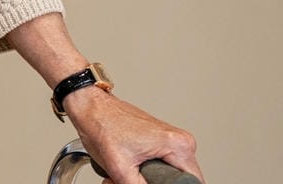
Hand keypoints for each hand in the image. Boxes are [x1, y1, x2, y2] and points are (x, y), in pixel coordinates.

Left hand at [68, 88, 202, 183]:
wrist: (90, 107)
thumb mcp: (120, 168)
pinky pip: (163, 166)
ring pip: (169, 175)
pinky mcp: (163, 142)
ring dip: (148, 180)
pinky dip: (146, 173)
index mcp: (179, 146)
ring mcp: (173, 141)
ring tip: (126, 174)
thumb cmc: (101, 125)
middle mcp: (181, 142)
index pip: (192, 183)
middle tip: (130, 180)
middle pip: (179, 180)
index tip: (149, 183)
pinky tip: (129, 170)